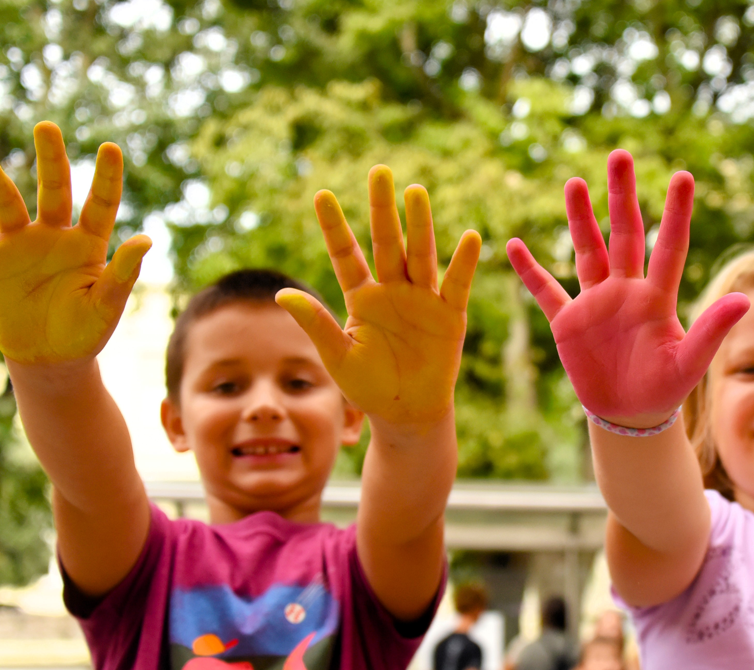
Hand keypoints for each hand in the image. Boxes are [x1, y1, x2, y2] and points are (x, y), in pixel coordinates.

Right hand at [0, 122, 149, 364]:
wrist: (52, 357)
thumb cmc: (86, 329)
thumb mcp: (107, 304)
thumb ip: (123, 273)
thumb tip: (146, 239)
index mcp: (89, 242)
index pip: (100, 203)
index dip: (106, 177)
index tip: (110, 147)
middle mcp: (55, 234)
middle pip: (54, 190)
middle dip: (51, 159)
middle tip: (47, 127)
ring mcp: (21, 245)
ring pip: (9, 207)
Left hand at [276, 168, 479, 427]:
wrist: (406, 413)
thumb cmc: (368, 386)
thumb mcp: (337, 356)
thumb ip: (315, 323)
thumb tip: (282, 294)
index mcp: (362, 297)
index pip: (345, 254)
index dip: (334, 227)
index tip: (321, 195)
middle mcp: (393, 290)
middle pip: (387, 242)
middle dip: (383, 209)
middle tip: (379, 172)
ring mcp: (422, 300)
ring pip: (419, 255)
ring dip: (419, 224)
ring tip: (416, 192)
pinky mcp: (449, 316)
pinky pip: (456, 285)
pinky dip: (463, 263)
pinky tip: (470, 238)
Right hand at [506, 150, 749, 427]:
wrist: (631, 414)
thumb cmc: (665, 388)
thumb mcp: (690, 363)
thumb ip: (712, 331)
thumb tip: (744, 300)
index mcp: (658, 297)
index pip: (669, 246)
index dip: (676, 213)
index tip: (683, 176)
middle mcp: (627, 290)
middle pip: (624, 234)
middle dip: (621, 196)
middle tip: (620, 155)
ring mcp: (596, 303)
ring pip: (587, 251)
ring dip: (580, 219)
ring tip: (574, 182)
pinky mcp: (569, 323)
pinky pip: (547, 292)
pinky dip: (531, 271)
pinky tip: (514, 245)